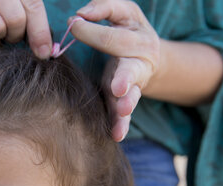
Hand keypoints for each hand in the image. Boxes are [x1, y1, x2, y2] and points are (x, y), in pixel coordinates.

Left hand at [70, 0, 159, 140]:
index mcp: (137, 39)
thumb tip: (79, 14)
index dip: (93, 30)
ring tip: (123, 110)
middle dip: (124, 78)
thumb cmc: (129, 30)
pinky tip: (116, 135)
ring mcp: (133, 85)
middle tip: (118, 88)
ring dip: (126, 104)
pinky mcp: (125, 101)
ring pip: (131, 96)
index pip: (113, 36)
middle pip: (130, 70)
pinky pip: (124, 115)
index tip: (72, 24)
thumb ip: (104, 7)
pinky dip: (121, 125)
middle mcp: (139, 63)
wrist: (150, 56)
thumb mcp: (123, 12)